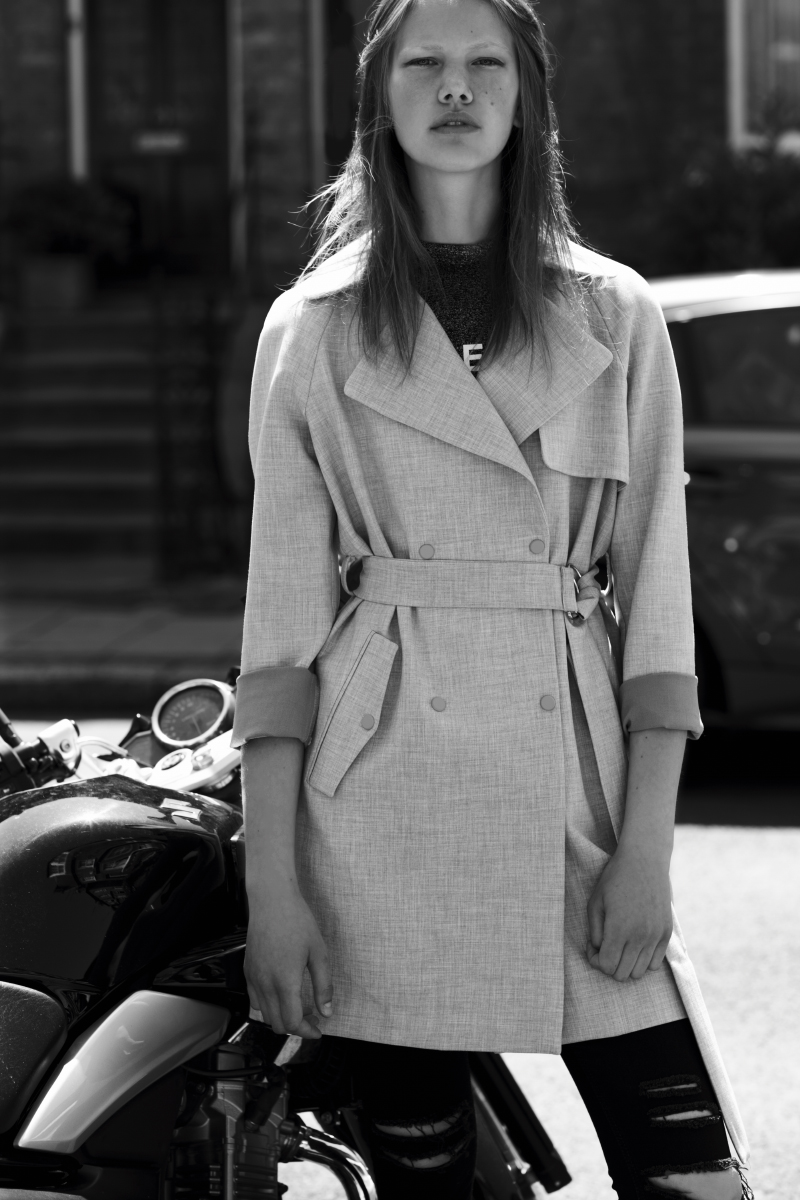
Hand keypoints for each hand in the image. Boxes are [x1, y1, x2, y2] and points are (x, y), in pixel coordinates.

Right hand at [244, 884, 332, 1038]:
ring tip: (299, 1004)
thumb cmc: (297, 921)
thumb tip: (327, 1011)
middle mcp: (265, 984)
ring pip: (264, 1015)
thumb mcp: (318, 953)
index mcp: (284, 982)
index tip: (318, 1030)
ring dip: (281, 1017)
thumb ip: (323, 986)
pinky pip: (254, 999)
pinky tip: (281, 993)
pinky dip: (267, 1006)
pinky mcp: (248, 970)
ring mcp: (253, 978)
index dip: (307, 1032)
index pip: (292, 1023)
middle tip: (313, 1017)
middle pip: (277, 1024)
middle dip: (296, 1027)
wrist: (272, 900)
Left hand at [586, 845, 672, 981]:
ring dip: (627, 964)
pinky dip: (644, 960)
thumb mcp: (596, 902)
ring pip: (640, 972)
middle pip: (623, 974)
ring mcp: (656, 936)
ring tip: (620, 946)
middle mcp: (640, 936)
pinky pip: (656, 963)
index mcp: (619, 929)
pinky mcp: (666, 933)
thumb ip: (595, 931)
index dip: (596, 961)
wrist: (645, 860)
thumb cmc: (615, 878)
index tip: (593, 947)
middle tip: (605, 947)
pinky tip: (635, 944)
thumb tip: (599, 951)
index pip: (607, 966)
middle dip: (610, 965)